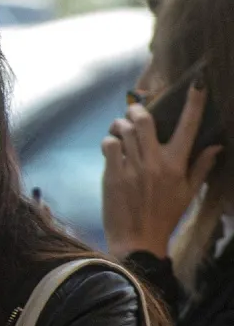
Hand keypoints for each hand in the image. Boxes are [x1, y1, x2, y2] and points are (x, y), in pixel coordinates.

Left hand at [102, 85, 220, 257]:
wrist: (138, 240)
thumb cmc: (165, 216)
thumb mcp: (188, 192)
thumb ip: (201, 166)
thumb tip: (217, 145)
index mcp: (177, 164)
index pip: (189, 126)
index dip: (194, 103)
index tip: (198, 84)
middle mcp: (155, 162)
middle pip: (145, 120)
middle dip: (137, 110)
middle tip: (134, 113)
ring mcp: (132, 167)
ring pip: (123, 130)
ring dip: (119, 125)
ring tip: (119, 130)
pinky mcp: (112, 175)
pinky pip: (109, 146)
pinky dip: (109, 142)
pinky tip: (111, 148)